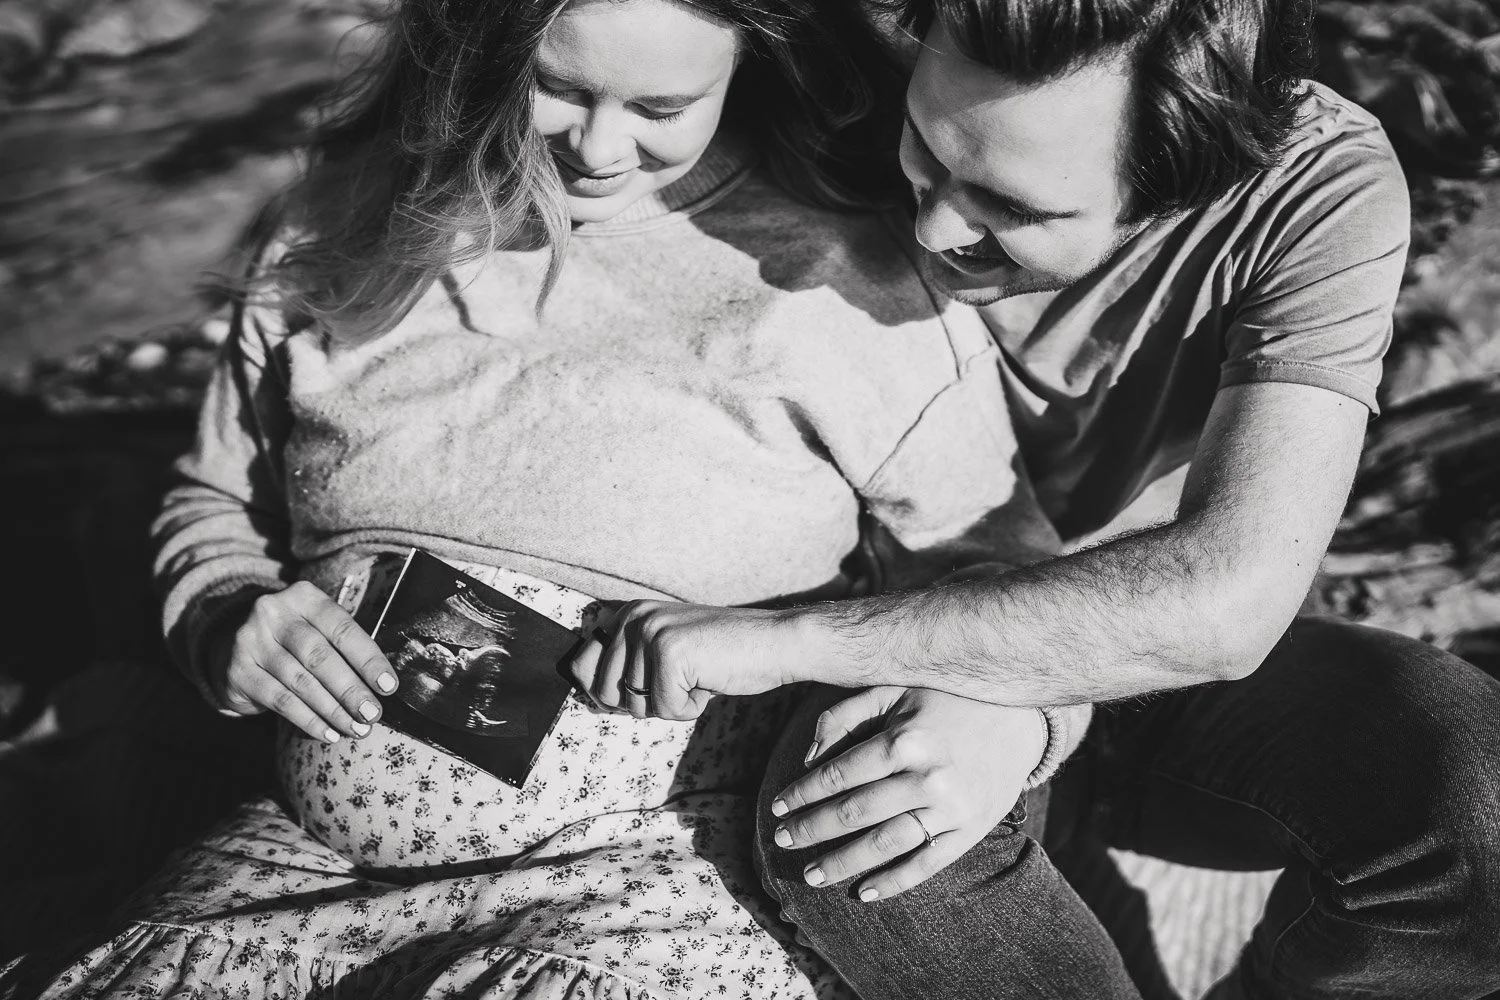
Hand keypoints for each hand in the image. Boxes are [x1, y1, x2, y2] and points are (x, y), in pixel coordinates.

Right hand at [209, 581, 396, 742]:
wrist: (233, 646)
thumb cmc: (293, 640)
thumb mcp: (316, 628)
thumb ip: (343, 647)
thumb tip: (382, 685)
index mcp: (303, 597)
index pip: (342, 628)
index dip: (368, 659)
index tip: (388, 686)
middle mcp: (273, 613)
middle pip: (320, 656)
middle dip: (351, 690)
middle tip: (372, 713)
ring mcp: (250, 641)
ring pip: (301, 682)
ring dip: (333, 710)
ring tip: (356, 728)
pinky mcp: (238, 672)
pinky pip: (280, 701)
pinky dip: (308, 720)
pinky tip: (329, 733)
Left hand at [566, 600, 802, 719]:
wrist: (775, 642)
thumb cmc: (723, 655)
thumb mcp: (662, 657)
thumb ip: (619, 666)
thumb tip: (576, 678)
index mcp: (627, 614)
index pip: (586, 671)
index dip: (622, 690)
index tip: (660, 675)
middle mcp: (633, 617)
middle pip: (609, 694)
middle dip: (650, 699)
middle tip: (685, 676)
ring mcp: (650, 632)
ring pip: (637, 706)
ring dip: (672, 703)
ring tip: (699, 674)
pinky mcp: (669, 652)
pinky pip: (666, 710)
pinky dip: (692, 707)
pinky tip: (710, 679)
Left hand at [767, 686, 1044, 899]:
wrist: (1021, 716)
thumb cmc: (946, 698)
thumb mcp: (894, 690)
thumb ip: (845, 715)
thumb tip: (808, 758)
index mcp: (903, 740)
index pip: (838, 775)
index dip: (801, 794)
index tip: (777, 807)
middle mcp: (926, 777)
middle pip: (853, 813)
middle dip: (810, 831)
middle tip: (781, 843)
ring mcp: (951, 807)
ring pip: (884, 845)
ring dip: (842, 864)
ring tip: (811, 877)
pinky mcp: (972, 829)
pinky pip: (926, 864)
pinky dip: (894, 883)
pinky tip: (864, 893)